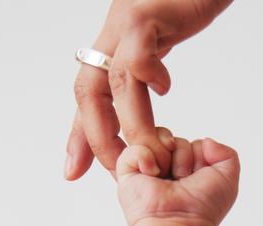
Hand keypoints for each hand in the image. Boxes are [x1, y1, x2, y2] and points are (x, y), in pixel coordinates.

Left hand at [67, 0, 234, 179]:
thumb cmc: (188, 3)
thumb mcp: (161, 42)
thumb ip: (146, 68)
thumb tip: (149, 93)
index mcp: (112, 45)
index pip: (88, 96)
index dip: (79, 136)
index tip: (73, 171)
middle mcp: (112, 33)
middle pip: (89, 91)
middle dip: (98, 136)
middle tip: (116, 168)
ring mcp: (127, 22)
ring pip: (115, 82)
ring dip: (132, 124)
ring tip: (152, 150)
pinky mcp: (148, 14)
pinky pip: (138, 55)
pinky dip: (149, 78)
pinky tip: (166, 89)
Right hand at [116, 132, 239, 225]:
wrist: (179, 224)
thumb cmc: (202, 209)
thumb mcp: (227, 180)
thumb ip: (227, 154)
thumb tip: (206, 140)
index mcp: (188, 172)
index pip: (193, 143)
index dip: (199, 157)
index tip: (198, 178)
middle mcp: (167, 169)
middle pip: (174, 138)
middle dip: (183, 157)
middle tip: (182, 181)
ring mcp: (147, 168)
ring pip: (156, 137)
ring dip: (167, 157)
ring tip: (167, 180)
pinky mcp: (127, 170)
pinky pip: (134, 146)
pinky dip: (145, 157)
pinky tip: (152, 175)